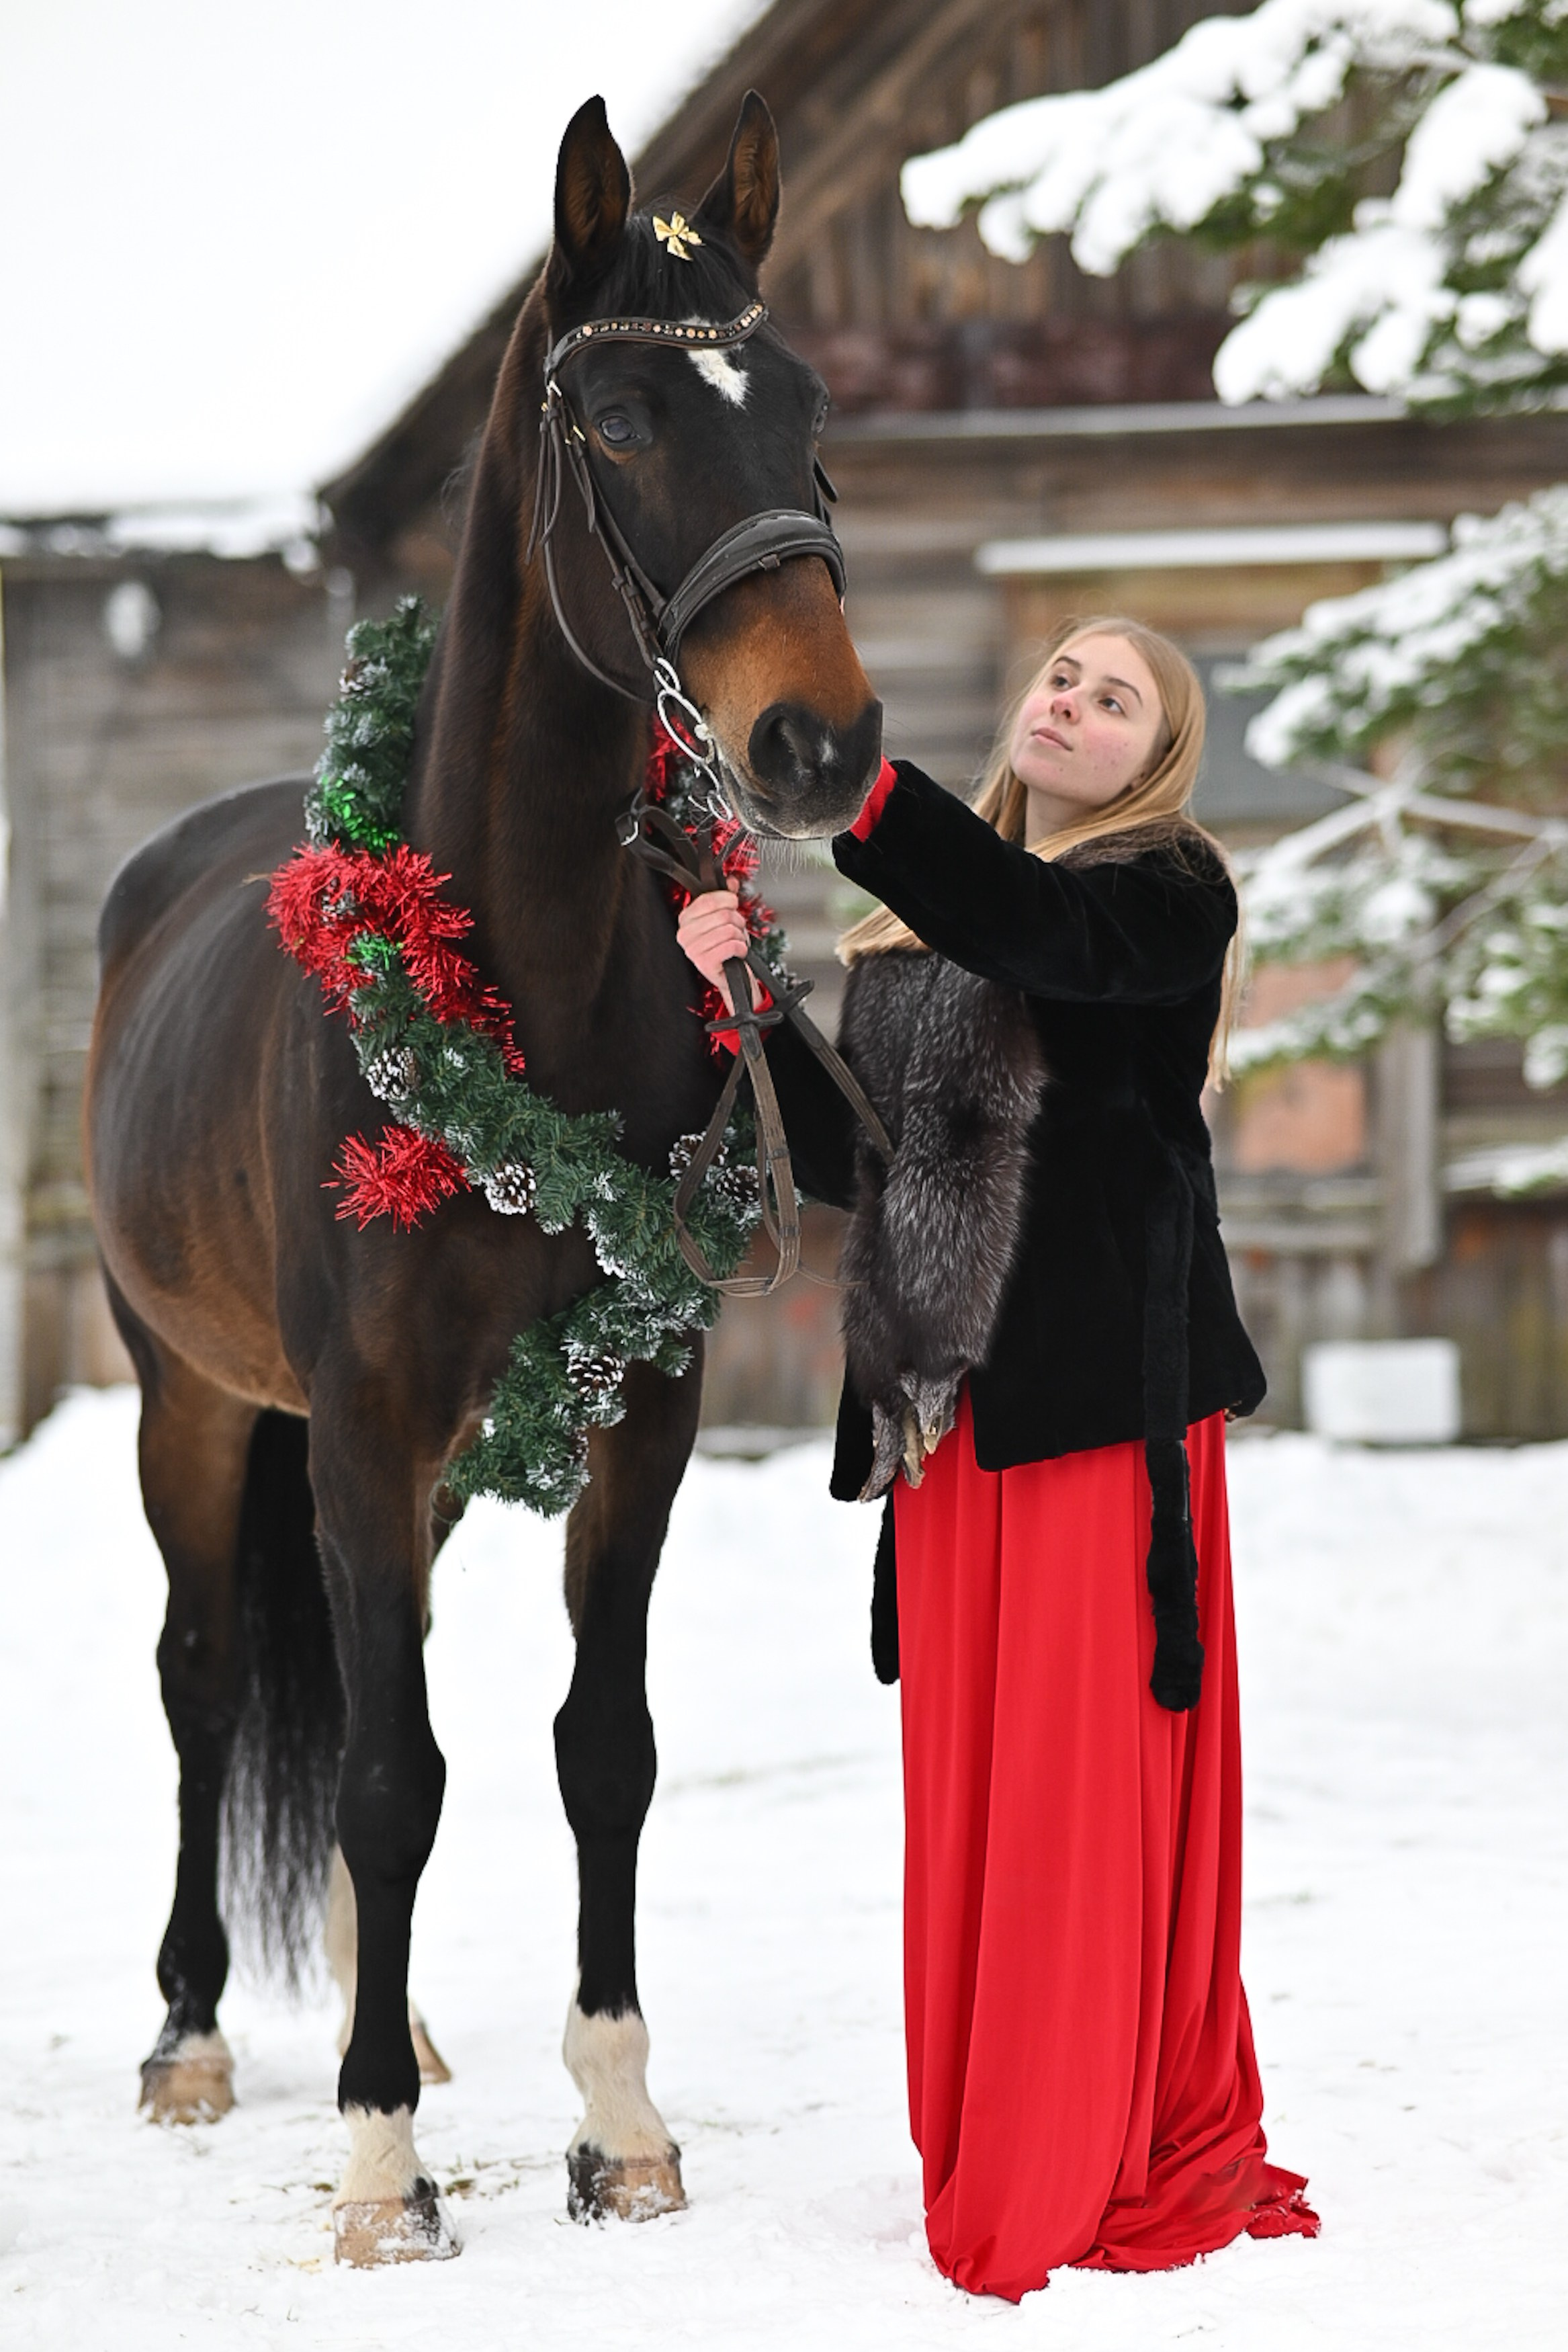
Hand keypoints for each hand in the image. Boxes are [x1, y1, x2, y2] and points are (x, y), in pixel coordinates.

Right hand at [675, 885, 763, 1011]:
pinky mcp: (704, 963)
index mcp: (686, 919)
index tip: (733, 904)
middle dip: (737, 921)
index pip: (708, 899)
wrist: (732, 974)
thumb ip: (726, 897)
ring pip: (728, 930)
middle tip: (736, 930)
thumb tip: (731, 881)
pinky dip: (741, 949)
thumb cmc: (726, 946)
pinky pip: (731, 945)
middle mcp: (685, 934)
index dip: (727, 899)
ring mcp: (692, 949)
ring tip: (735, 942)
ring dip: (739, 937)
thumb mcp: (726, 918)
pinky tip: (737, 953)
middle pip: (722, 914)